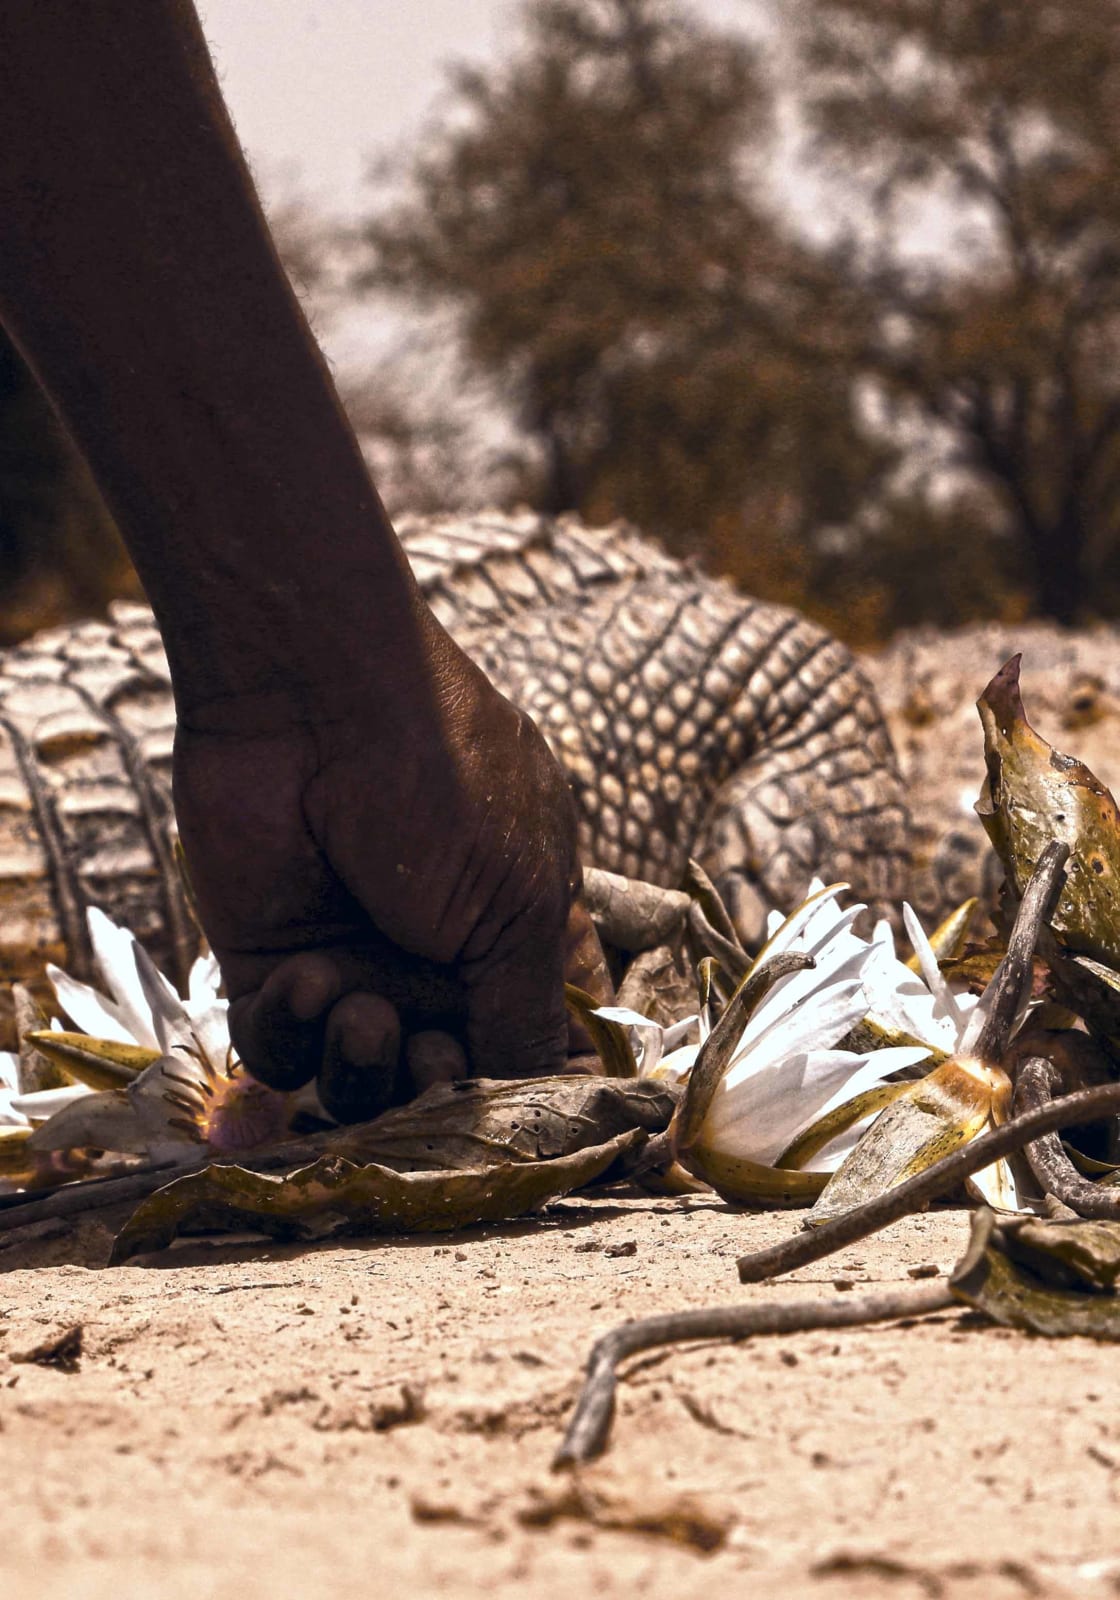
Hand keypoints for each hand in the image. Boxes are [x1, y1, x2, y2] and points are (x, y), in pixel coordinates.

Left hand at [172, 615, 611, 1120]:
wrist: (310, 701)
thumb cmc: (444, 783)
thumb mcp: (518, 902)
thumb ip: (526, 1014)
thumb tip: (547, 1103)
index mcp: (516, 941)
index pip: (534, 1049)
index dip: (535, 1097)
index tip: (533, 1130)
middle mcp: (436, 966)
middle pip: (443, 1085)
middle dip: (439, 1092)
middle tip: (432, 1058)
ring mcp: (354, 969)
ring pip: (360, 1084)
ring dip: (365, 1069)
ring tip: (366, 1013)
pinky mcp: (269, 970)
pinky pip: (280, 1054)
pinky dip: (292, 1036)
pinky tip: (304, 976)